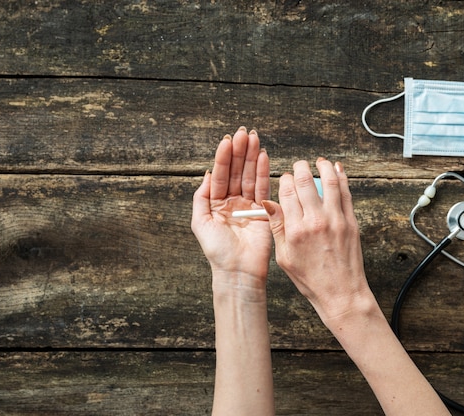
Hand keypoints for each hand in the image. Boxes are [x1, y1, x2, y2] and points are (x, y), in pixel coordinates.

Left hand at [191, 127, 271, 286]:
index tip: (227, 140)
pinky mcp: (263, 210)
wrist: (238, 270)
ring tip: (253, 138)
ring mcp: (249, 205)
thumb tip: (208, 174)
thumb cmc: (217, 251)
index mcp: (216, 203)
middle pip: (237, 171)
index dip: (224, 157)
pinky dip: (264, 171)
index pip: (221, 175)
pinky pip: (263, 187)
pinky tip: (263, 156)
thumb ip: (201, 197)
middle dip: (239, 151)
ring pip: (250, 175)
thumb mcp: (199, 222)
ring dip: (251, 156)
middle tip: (243, 133)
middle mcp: (233, 201)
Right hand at [263, 158, 369, 323]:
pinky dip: (342, 178)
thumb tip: (268, 204)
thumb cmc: (312, 279)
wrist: (342, 293)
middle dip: (301, 169)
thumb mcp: (285, 257)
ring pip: (329, 183)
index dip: (286, 181)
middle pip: (306, 183)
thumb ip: (277, 227)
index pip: (287, 193)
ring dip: (324, 167)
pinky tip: (337, 170)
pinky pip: (346, 194)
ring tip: (320, 162)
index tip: (286, 179)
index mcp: (296, 231)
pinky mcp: (351, 222)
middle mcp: (316, 222)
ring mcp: (336, 220)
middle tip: (300, 164)